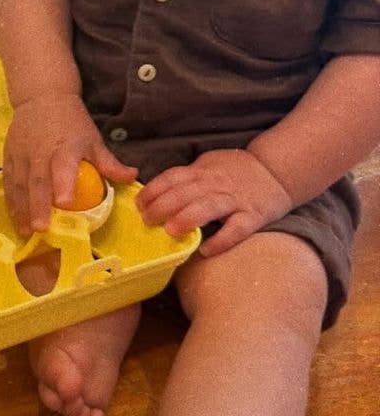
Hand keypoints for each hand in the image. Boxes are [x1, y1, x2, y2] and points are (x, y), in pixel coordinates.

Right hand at [2, 92, 137, 235]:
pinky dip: (12, 201)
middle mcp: (41, 152)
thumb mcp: (92, 139)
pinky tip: (16, 218)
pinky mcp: (10, 157)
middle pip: (38, 180)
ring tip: (27, 231)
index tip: (64, 202)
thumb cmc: (71, 120)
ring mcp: (22, 155)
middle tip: (41, 228)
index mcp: (66, 147)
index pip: (63, 165)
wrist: (41, 97)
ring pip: (20, 184)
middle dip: (37, 205)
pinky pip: (9, 182)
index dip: (63, 183)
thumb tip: (133, 177)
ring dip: (22, 209)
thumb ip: (109, 163)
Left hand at [136, 149, 292, 256]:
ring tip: (171, 231)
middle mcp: (216, 184)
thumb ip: (187, 177)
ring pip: (209, 207)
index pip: (173, 177)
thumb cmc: (236, 170)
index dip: (153, 190)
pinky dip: (222, 239)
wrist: (278, 170)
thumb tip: (157, 192)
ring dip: (188, 218)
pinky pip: (237, 228)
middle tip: (147, 221)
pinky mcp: (254, 216)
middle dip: (163, 206)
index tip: (138, 205)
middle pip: (186, 192)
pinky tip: (207, 250)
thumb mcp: (208, 165)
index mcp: (203, 171)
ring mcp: (236, 199)